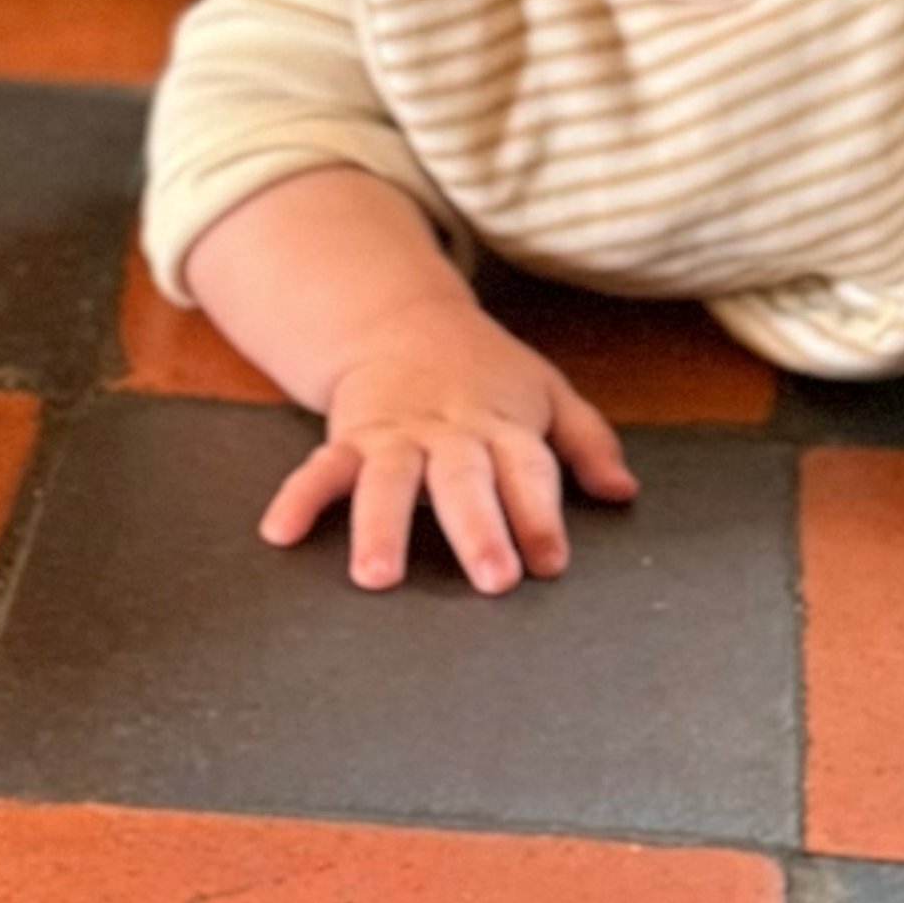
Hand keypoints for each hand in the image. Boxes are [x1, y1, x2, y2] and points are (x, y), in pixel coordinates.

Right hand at [257, 301, 636, 595]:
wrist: (407, 322)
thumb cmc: (488, 374)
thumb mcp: (548, 394)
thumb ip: (587, 442)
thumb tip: (623, 492)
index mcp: (505, 426)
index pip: (529, 472)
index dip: (541, 516)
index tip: (550, 563)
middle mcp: (451, 433)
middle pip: (465, 480)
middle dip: (478, 529)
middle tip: (492, 579)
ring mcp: (396, 436)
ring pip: (387, 479)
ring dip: (381, 525)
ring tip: (377, 577)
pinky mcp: (350, 437)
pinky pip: (321, 467)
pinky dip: (299, 497)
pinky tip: (280, 533)